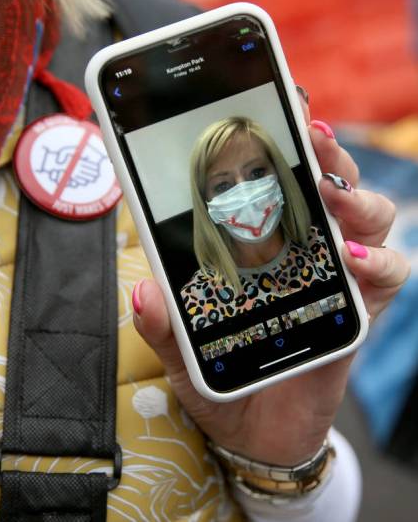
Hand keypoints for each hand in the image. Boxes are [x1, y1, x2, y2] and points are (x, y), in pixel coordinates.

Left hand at [132, 89, 410, 465]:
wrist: (253, 426)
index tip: (273, 108)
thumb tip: (145, 291)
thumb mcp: (178, 347)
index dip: (277, 138)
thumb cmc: (217, 372)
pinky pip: (389, 273)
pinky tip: (354, 257)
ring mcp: (332, 272)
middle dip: (321, 151)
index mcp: (254, 237)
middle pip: (325, 179)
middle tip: (308, 136)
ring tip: (331, 196)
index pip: (271, 176)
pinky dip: (378, 259)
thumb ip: (163, 321)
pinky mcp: (358, 307)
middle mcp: (299, 244)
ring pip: (365, 213)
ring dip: (352, 197)